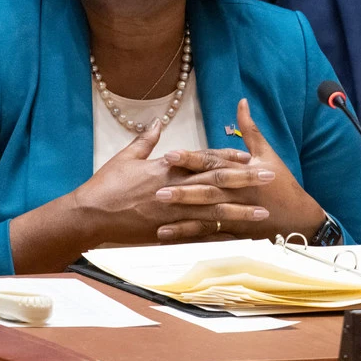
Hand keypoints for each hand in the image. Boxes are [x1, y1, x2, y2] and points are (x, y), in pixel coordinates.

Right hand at [73, 120, 269, 245]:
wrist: (90, 215)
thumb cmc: (106, 185)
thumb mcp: (126, 157)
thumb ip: (146, 140)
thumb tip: (157, 121)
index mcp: (167, 168)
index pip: (203, 160)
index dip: (228, 157)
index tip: (249, 156)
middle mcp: (175, 189)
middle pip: (217, 182)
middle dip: (245, 180)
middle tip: (270, 177)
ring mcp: (173, 212)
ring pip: (213, 210)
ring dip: (240, 211)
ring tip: (262, 213)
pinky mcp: (167, 231)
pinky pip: (197, 234)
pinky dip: (217, 236)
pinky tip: (236, 239)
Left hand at [155, 99, 326, 241]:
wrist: (298, 217)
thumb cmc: (281, 183)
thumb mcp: (267, 153)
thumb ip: (250, 129)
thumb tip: (241, 102)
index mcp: (242, 172)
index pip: (213, 163)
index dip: (191, 159)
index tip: (169, 155)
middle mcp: (237, 194)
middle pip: (207, 191)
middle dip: (183, 190)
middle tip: (157, 190)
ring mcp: (236, 216)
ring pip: (206, 216)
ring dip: (183, 218)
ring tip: (159, 218)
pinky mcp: (235, 233)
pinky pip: (210, 236)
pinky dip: (191, 237)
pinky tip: (169, 237)